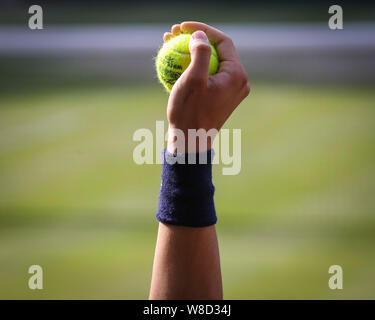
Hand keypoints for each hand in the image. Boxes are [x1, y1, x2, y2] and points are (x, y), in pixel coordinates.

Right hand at [163, 22, 249, 152]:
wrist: (190, 142)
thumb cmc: (190, 113)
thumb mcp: (193, 80)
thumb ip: (200, 52)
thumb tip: (201, 35)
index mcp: (237, 75)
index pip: (223, 41)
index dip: (203, 29)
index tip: (182, 27)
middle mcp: (239, 81)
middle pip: (217, 51)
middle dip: (195, 38)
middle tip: (173, 34)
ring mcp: (231, 90)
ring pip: (211, 63)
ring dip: (191, 52)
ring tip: (170, 45)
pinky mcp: (221, 97)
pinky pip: (208, 76)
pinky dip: (193, 68)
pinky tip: (175, 64)